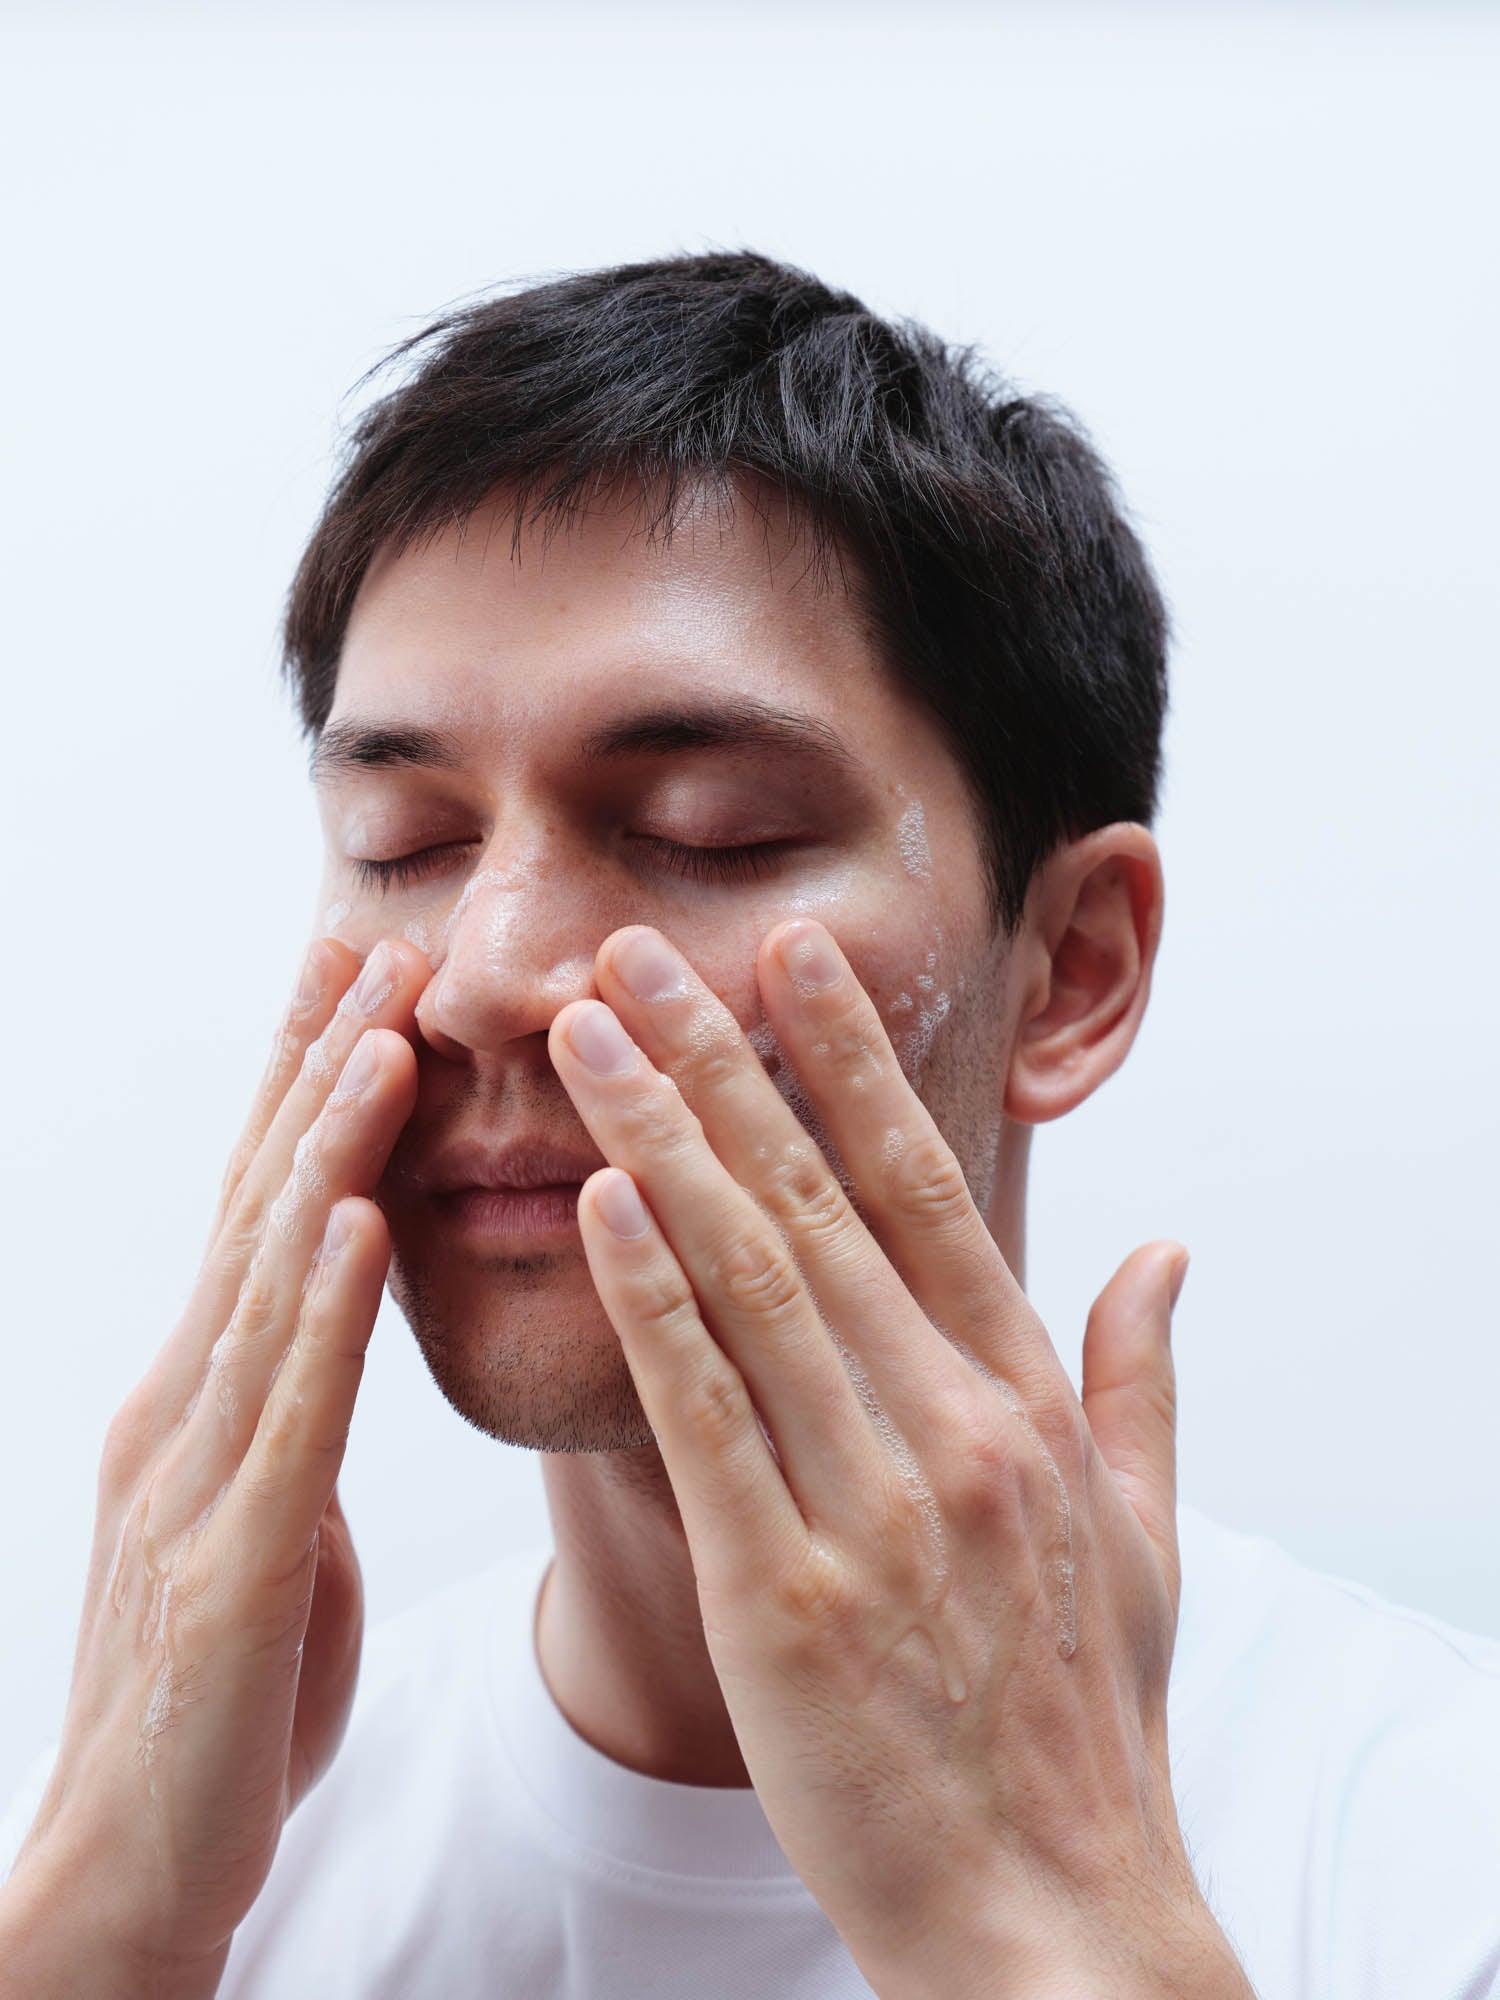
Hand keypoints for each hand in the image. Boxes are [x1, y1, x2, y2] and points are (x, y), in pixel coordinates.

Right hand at [3, 935, 427, 1992]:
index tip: (355, 978)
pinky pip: (294, 1421)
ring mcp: (199, 1484)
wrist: (136, 1871)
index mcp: (205, 1401)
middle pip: (259, 1213)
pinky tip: (370, 1225)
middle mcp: (186, 1412)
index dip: (305, 1091)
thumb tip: (338, 1338)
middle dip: (317, 1075)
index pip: (261, 1213)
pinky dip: (329, 1314)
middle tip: (373, 948)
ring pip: (274, 1287)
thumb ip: (290, 1425)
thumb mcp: (263, 1525)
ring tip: (385, 1042)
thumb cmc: (222, 1701)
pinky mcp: (232, 1569)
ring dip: (330, 1155)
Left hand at [548, 919, 1248, 1998]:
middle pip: (818, 1202)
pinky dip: (649, 1300)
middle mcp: (952, 1426)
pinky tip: (594, 1203)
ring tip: (586, 1034)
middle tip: (640, 950)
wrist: (1052, 1920)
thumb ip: (1140, 1379)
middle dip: (722, 1062)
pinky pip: (707, 1415)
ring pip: (750, 1277)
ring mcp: (872, 1504)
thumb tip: (1162, 1250)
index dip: (854, 1063)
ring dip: (661, 1140)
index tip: (795, 959)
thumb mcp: (1148, 1540)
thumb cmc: (1084, 1723)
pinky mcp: (786, 1594)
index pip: (928, 1190)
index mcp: (1024, 1401)